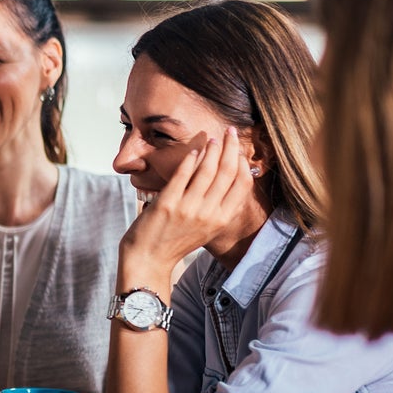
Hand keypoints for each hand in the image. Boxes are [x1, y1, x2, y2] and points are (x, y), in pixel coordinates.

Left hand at [120, 126, 255, 278]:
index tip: (239, 149)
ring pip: (207, 170)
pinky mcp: (168, 203)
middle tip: (230, 132)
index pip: (242, 184)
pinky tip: (193, 151)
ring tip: (212, 139)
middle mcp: (208, 214)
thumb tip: (228, 177)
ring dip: (211, 150)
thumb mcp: (206, 228)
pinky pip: (182, 174)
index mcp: (221, 220)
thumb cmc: (176, 242)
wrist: (149, 260)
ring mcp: (188, 208)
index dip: (243, 162)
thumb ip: (218, 207)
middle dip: (231, 148)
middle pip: (227, 172)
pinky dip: (190, 160)